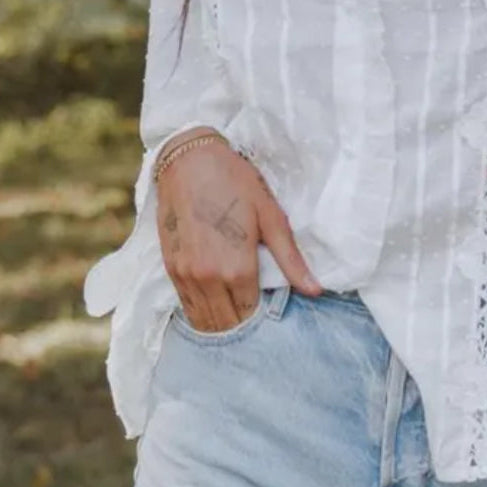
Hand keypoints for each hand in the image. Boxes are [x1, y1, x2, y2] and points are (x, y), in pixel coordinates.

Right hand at [154, 132, 321, 331]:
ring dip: (221, 323)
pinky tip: (215, 307)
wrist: (189, 161)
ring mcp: (186, 275)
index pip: (251, 313)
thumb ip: (291, 259)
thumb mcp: (270, 216)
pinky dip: (201, 312)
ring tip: (237, 315)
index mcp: (237, 268)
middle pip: (226, 323)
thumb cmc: (236, 183)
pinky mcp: (171, 268)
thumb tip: (316, 291)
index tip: (272, 311)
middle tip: (256, 316)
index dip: (263, 316)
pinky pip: (186, 306)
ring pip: (204, 319)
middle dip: (242, 324)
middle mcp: (208, 278)